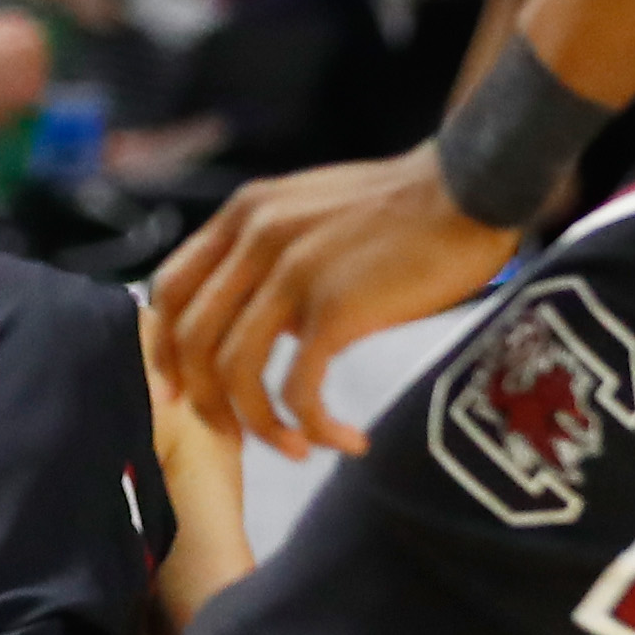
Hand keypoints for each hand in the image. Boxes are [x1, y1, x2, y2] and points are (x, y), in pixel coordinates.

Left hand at [148, 148, 516, 455]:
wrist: (471, 187)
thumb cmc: (402, 208)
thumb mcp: (311, 210)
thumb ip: (270, 252)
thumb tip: (253, 316)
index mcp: (244, 214)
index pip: (169, 289)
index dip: (164, 349)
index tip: (181, 391)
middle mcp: (256, 239)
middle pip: (190, 340)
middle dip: (204, 400)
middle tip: (233, 435)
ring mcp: (292, 273)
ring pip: (235, 372)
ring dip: (258, 425)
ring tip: (294, 447)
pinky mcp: (336, 309)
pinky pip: (297, 388)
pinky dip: (312, 426)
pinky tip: (343, 440)